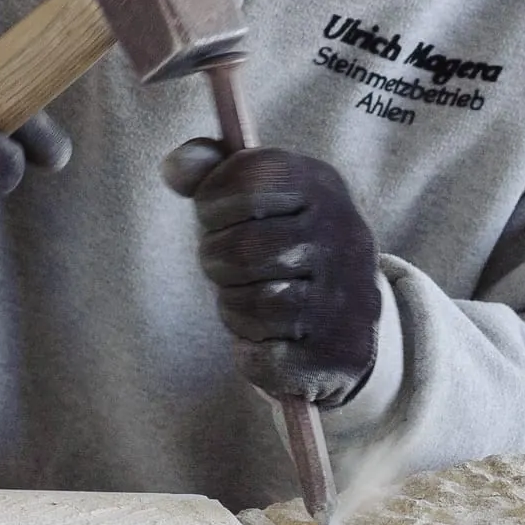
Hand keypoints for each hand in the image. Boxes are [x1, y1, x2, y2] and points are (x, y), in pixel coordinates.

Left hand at [161, 142, 381, 406]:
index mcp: (323, 186)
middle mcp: (347, 235)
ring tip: (249, 301)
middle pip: (241, 248)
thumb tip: (174, 168)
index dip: (212, 203)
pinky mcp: (342, 352)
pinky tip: (269, 340)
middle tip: (228, 268)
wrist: (345, 317)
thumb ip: (208, 173)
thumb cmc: (283, 246)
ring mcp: (350, 296)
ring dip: (233, 308)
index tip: (215, 218)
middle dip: (216, 262)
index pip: (250, 178)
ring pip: (254, 304)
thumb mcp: (255, 198)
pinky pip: (265, 356)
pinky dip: (252, 352)